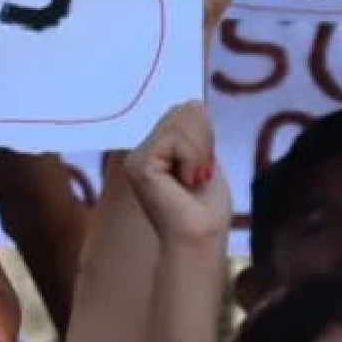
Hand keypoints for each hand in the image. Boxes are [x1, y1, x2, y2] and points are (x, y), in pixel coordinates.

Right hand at [126, 102, 230, 246]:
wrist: (200, 239)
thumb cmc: (206, 209)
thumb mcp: (206, 159)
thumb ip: (196, 131)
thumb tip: (193, 102)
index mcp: (154, 149)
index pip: (184, 111)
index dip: (203, 135)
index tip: (203, 170)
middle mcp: (140, 150)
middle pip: (183, 110)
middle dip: (203, 141)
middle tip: (198, 176)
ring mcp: (135, 157)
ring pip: (181, 122)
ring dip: (199, 153)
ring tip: (191, 182)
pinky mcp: (138, 165)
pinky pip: (177, 140)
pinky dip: (192, 160)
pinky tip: (184, 184)